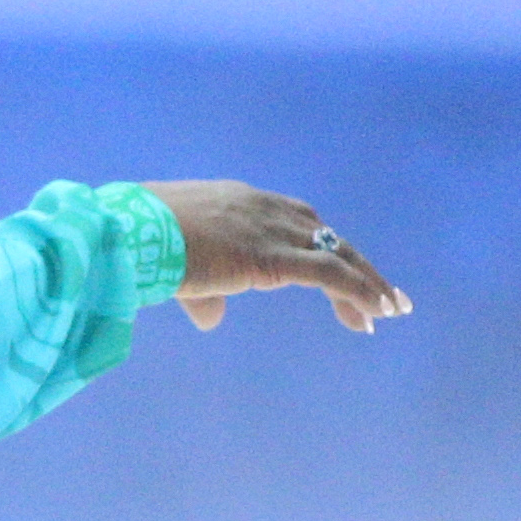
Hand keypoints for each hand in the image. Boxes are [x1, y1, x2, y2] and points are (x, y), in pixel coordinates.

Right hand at [144, 182, 412, 333]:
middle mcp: (264, 209)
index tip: (337, 274)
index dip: (319, 248)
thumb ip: (204, 293)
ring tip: (390, 309)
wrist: (130, 236)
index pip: (296, 221)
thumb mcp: (177, 269)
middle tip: (380, 293)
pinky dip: (357, 292)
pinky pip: (329, 274)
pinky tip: (374, 314)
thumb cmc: (140, 247)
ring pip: (336, 254)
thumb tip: (212, 318)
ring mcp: (271, 230)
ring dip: (367, 282)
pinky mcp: (274, 257)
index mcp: (241, 202)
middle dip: (354, 265)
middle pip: (324, 236)